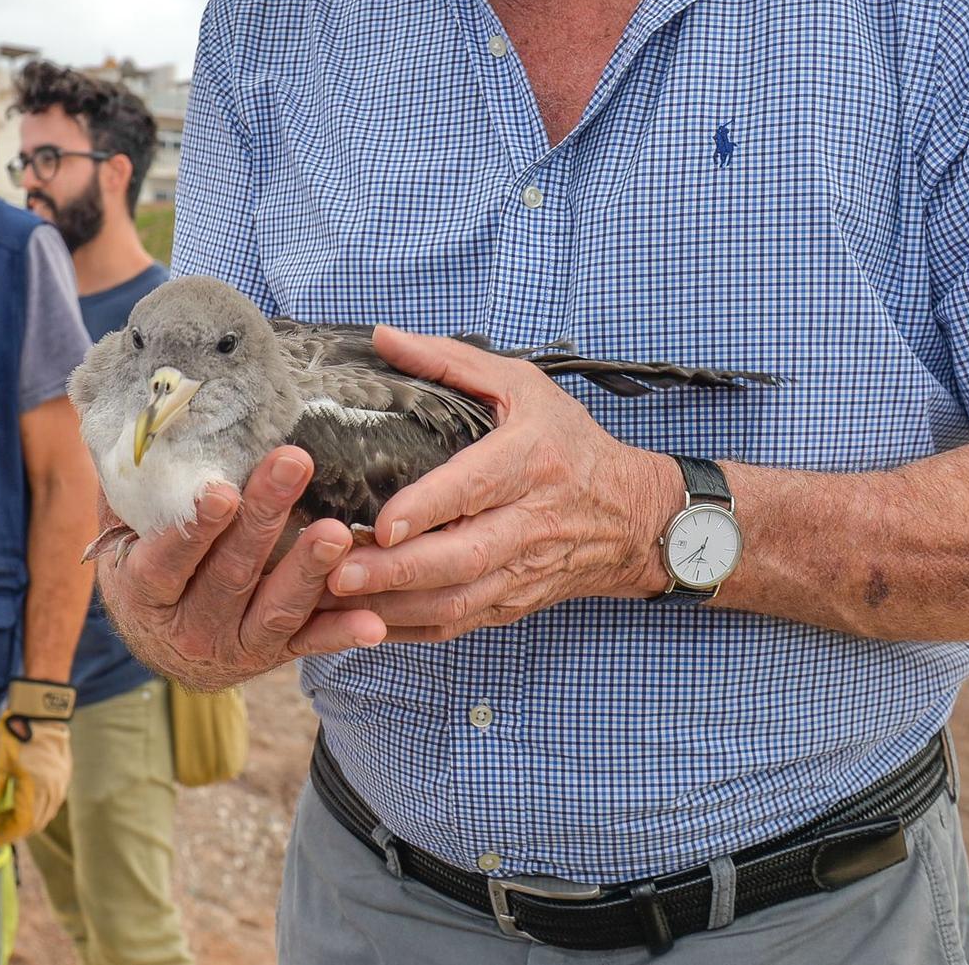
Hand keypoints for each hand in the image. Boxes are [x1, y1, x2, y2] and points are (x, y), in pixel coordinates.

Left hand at [0, 679, 76, 845]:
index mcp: (37, 789)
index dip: (5, 834)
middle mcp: (55, 789)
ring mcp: (63, 780)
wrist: (39, 707)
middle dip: (14, 830)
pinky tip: (23, 801)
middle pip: (36, 822)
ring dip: (26, 820)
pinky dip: (37, 808)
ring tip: (5, 816)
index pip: (23, 824)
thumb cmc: (14, 733)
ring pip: (46, 812)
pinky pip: (53, 800)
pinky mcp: (65, 772)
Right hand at [94, 448, 384, 692]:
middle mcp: (189, 625)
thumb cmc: (144, 560)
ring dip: (307, 570)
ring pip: (275, 610)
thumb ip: (132, 484)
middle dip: (264, 519)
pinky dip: (340, 634)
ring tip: (337, 533)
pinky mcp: (272, 654)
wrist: (161, 643)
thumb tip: (129, 414)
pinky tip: (372, 624)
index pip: (167, 559)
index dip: (194, 528)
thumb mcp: (122, 530)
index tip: (221, 490)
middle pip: (230, 574)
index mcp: (146, 589)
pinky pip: (309, 644)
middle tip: (294, 465)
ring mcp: (234, 644)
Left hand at [321, 326, 673, 641]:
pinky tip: (363, 622)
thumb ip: (450, 362)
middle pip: (461, 557)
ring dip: (394, 606)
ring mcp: (521, 571)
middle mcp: (529, 522)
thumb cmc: (569, 443)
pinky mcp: (512, 604)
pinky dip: (408, 629)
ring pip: (456, 601)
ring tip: (335, 599)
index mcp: (530, 461)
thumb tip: (384, 338)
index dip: (429, 509)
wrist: (633, 518)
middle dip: (397, 570)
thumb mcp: (522, 386)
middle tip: (338, 571)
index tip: (383, 523)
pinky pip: (457, 626)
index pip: (477, 488)